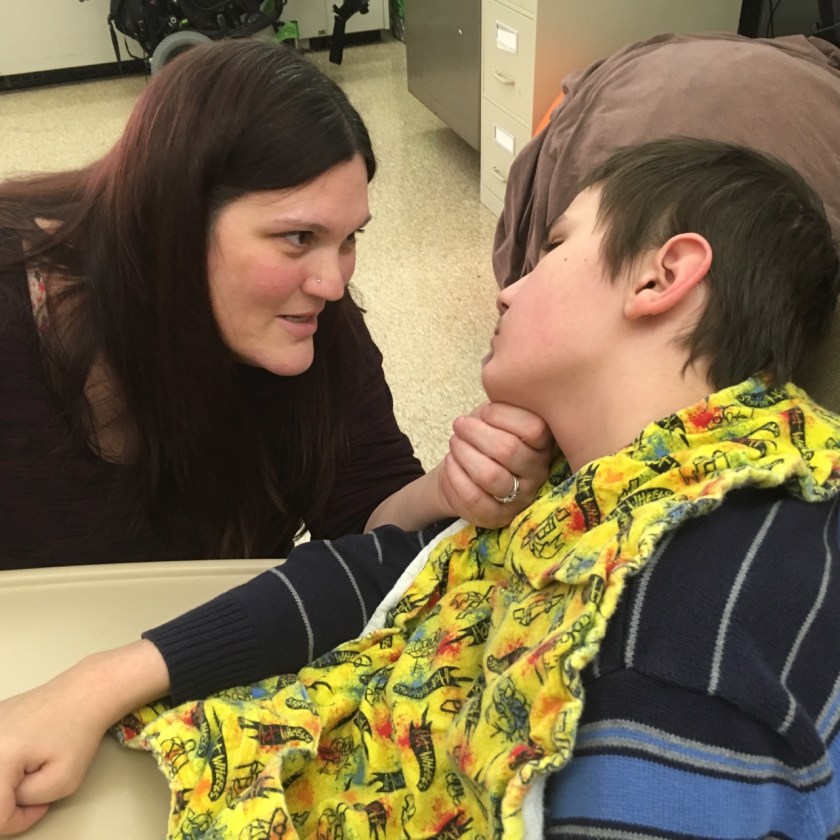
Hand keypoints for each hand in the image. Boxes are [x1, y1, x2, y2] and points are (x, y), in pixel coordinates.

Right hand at [0, 641, 169, 834]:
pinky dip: (4, 768)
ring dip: (5, 784)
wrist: (84, 693)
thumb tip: (11, 801)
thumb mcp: (62, 781)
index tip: (38, 809)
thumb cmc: (79, 731)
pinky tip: (23, 756)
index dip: (17, 820)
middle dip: (7, 803)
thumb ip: (26, 801)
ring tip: (29, 771)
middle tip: (32, 794)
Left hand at [438, 401, 554, 527]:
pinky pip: (474, 497)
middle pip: (508, 450)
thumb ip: (504, 401)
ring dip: (464, 454)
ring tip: (454, 443)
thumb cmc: (484, 436)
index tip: (484, 411)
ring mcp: (520, 498)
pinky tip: (450, 462)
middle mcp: (538, 472)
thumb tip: (502, 379)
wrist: (462, 470)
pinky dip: (456, 475)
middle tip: (459, 425)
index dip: (503, 415)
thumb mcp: (496, 414)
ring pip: (490, 476)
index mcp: (543, 444)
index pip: (534, 428)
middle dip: (475, 433)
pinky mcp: (498, 517)